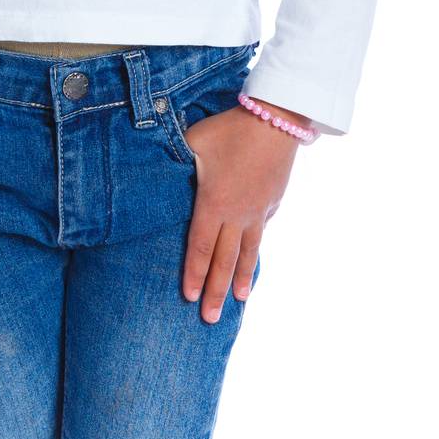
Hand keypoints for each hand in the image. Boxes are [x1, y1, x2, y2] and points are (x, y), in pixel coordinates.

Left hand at [182, 98, 305, 324]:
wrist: (276, 120)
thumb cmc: (230, 129)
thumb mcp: (194, 142)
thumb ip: (179, 161)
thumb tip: (162, 168)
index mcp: (213, 203)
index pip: (199, 247)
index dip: (193, 273)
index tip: (187, 297)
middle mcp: (236, 215)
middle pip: (224, 260)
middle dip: (215, 291)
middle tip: (209, 318)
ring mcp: (258, 211)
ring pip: (247, 252)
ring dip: (241, 279)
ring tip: (239, 301)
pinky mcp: (272, 202)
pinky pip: (261, 231)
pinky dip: (255, 250)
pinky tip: (252, 261)